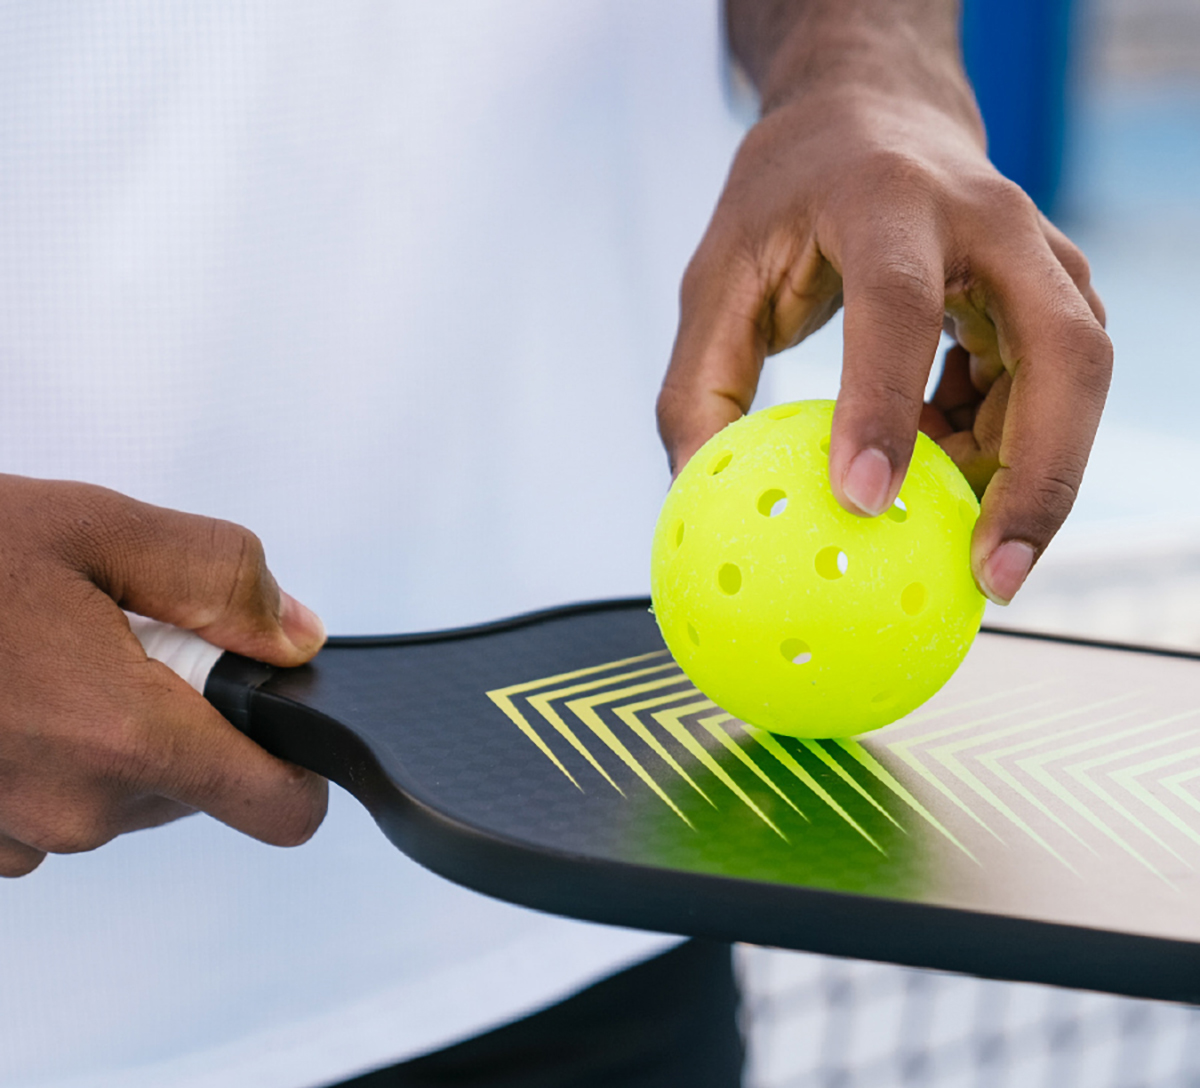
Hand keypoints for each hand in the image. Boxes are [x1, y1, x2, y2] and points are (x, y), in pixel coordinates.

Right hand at [0, 476, 327, 876]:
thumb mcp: (99, 528)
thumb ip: (221, 580)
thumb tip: (296, 634)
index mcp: (125, 737)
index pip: (277, 809)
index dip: (296, 766)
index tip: (282, 724)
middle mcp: (74, 808)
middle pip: (200, 787)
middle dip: (187, 715)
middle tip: (123, 639)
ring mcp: (13, 835)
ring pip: (126, 794)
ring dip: (115, 731)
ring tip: (50, 657)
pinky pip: (58, 801)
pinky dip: (57, 751)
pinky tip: (13, 693)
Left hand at [657, 0, 1110, 603]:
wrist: (871, 115)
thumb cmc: (785, 198)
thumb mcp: (717, 277)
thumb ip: (699, 387)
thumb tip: (696, 498)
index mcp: (886, 200)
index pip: (897, 307)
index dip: (883, 405)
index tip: (859, 502)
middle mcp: (987, 218)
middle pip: (1063, 352)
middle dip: (1040, 476)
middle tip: (992, 579)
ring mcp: (1039, 251)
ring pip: (1078, 379)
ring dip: (1027, 470)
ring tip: (956, 536)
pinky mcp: (1054, 288)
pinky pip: (1054, 386)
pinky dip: (1007, 444)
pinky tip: (943, 465)